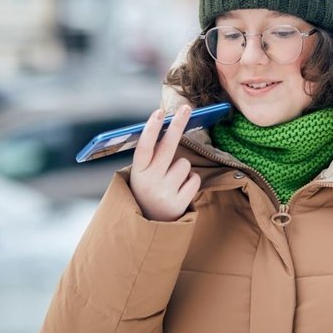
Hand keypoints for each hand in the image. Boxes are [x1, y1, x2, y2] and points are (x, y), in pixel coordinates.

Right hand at [129, 105, 201, 221]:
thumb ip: (153, 155)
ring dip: (182, 169)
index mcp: (138, 172)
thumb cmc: (148, 188)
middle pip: (168, 147)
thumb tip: (170, 126)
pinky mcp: (179, 204)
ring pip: (185, 164)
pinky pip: (195, 179)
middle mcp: (150, 181)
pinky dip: (190, 182)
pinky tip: (179, 190)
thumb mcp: (143, 173)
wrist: (149, 224)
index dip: (151, 129)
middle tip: (186, 108)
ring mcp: (164, 193)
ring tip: (171, 181)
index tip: (159, 112)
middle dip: (178, 124)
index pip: (144, 147)